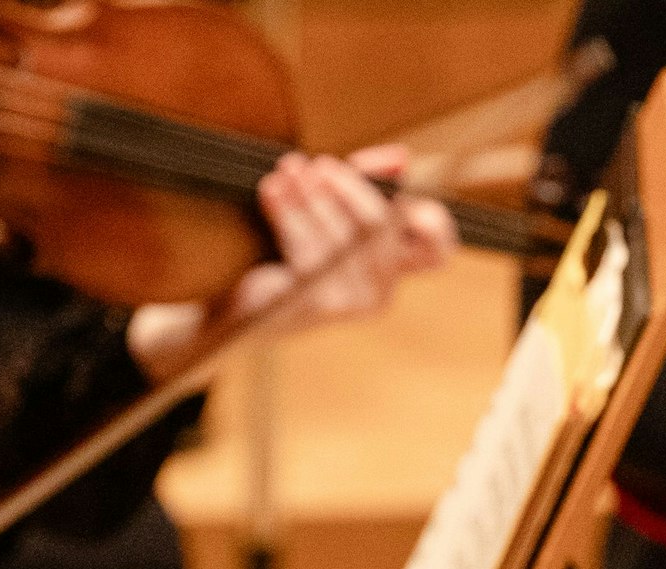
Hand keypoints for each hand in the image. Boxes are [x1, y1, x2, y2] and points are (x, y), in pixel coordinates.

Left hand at [126, 147, 456, 381]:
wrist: (228, 313)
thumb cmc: (285, 257)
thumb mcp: (330, 211)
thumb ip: (366, 182)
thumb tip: (398, 158)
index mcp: (392, 274)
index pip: (437, 249)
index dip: (428, 217)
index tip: (395, 183)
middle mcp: (378, 296)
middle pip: (381, 221)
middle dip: (344, 185)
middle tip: (312, 165)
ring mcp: (346, 305)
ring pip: (342, 231)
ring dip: (309, 195)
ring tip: (285, 172)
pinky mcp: (312, 307)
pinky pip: (308, 247)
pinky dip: (288, 211)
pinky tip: (271, 190)